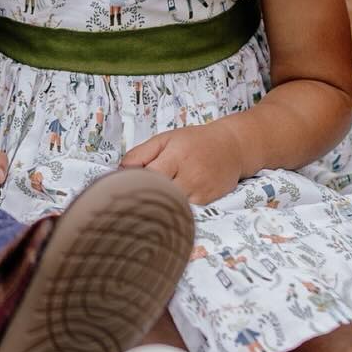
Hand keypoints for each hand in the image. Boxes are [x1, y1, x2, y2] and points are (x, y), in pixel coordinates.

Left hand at [120, 122, 245, 205]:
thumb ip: (140, 154)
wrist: (231, 147)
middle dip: (144, 199)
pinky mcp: (208, 202)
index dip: (134, 184)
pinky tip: (169, 205)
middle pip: (160, 195)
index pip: (149, 177)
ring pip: (172, 207)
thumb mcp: (164, 139)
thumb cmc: (194, 142)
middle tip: (130, 202)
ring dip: (159, 206)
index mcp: (175, 156)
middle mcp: (189, 175)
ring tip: (148, 204)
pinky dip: (175, 210)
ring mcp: (200, 191)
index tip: (123, 189)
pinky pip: (186, 212)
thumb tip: (119, 172)